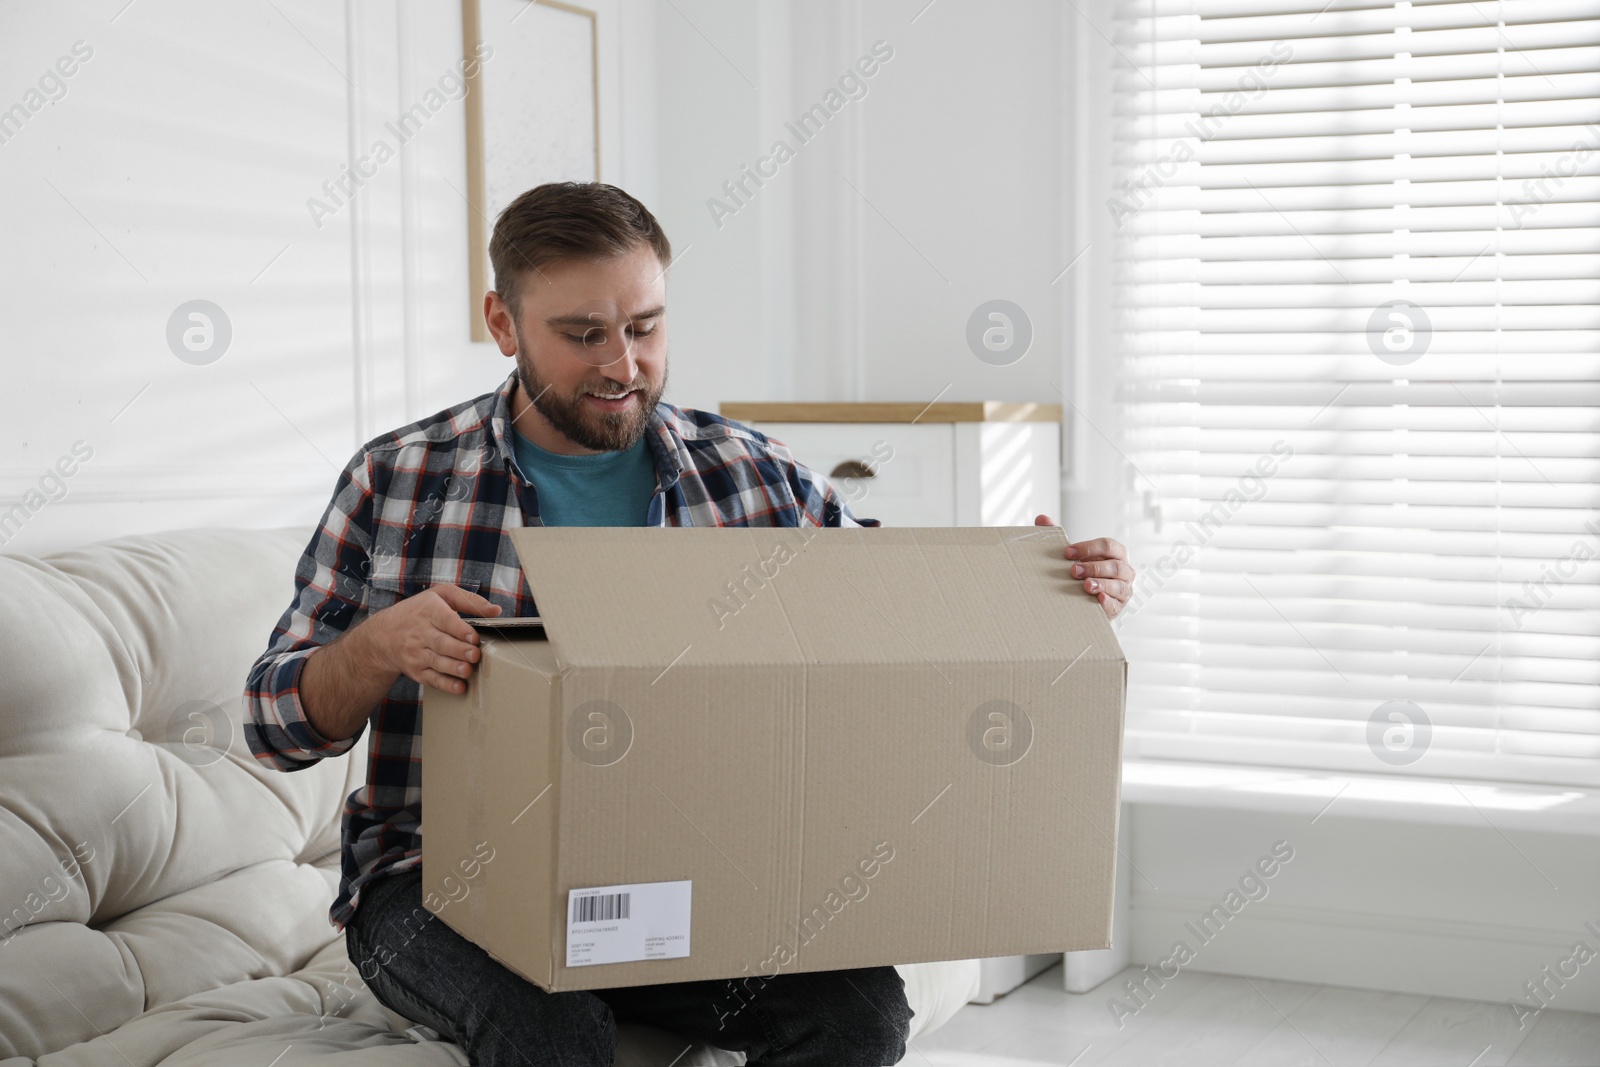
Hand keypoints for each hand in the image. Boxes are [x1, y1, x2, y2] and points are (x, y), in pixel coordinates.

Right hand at [364, 585, 501, 694]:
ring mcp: (417, 654)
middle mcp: (420, 633)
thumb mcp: (441, 596)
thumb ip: (469, 600)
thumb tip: (496, 611)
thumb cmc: (419, 611)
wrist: (383, 635)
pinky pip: (431, 679)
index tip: (474, 637)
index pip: (444, 620)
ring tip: (468, 671)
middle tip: (474, 655)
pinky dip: (446, 685)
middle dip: (458, 650)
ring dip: (453, 668)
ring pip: (436, 662)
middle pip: (441, 643)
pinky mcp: (416, 670)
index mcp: (428, 611)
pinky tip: (459, 687)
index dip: (460, 629)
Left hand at [1034, 516, 1134, 619]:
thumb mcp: (1072, 553)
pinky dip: (1108, 602)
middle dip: (1094, 567)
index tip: (1067, 552)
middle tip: (1073, 570)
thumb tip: (1042, 518)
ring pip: (1119, 585)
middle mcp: (1124, 570)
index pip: (1108, 545)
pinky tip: (1099, 599)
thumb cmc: (1081, 570)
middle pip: (1115, 566)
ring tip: (1086, 585)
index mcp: (1115, 553)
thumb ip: (1057, 535)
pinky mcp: (1118, 606)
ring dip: (1102, 584)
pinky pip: (1116, 604)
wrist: (1083, 597)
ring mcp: (1123, 589)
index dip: (1088, 548)